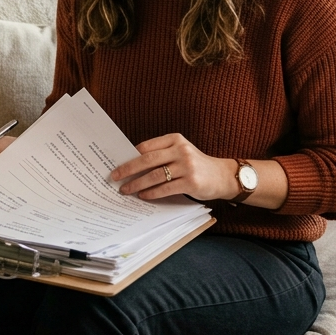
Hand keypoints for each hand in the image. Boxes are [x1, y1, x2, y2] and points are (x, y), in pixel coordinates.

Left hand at [110, 134, 237, 200]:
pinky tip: (142, 195)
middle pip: (147, 159)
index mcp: (175, 139)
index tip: (116, 163)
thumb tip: (131, 164)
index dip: (129, 156)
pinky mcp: (191, 182)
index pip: (146, 146)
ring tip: (125, 189)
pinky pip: (165, 188)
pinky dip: (152, 193)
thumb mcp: (180, 152)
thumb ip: (161, 154)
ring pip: (155, 175)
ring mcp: (187, 166)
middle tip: (114, 177)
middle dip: (128, 169)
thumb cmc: (196, 165)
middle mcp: (181, 150)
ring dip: (137, 184)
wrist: (221, 176)